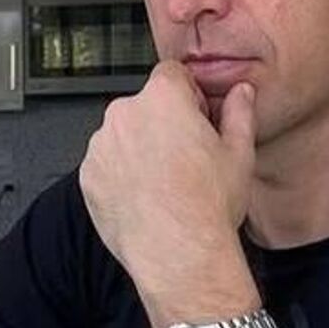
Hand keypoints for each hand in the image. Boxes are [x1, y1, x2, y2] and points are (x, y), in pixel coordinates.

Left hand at [79, 62, 259, 323]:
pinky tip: (144, 198)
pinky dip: (120, 176)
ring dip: (138, 150)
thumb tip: (241, 94)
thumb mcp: (238, 153)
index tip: (196, 120)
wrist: (177, 252)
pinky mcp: (88, 176)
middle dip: (161, 124)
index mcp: (163, 98)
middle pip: (144, 106)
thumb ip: (238, 113)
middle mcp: (124, 114)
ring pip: (122, 137)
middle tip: (184, 159)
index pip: (172, 75)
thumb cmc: (208, 205)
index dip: (188, 96)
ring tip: (164, 184)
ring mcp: (101, 146)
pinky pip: (105, 166)